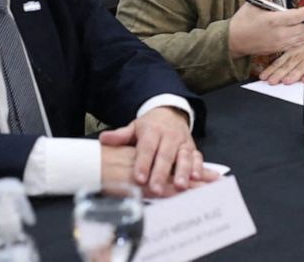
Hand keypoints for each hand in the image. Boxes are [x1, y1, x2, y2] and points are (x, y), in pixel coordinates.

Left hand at [99, 107, 215, 196]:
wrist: (170, 114)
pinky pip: (198, 158)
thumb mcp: (134, 128)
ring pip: (184, 157)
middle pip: (165, 156)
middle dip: (161, 173)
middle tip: (155, 188)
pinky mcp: (193, 149)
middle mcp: (169, 136)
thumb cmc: (150, 127)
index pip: (147, 148)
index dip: (143, 163)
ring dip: (183, 172)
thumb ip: (120, 136)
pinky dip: (199, 168)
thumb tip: (104, 139)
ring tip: (180, 186)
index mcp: (152, 131)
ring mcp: (183, 143)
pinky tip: (196, 178)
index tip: (139, 178)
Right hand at [228, 0, 303, 57]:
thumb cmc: (242, 21)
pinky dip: (303, 40)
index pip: (296, 16)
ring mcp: (279, 43)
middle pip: (303, 28)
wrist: (233, 41)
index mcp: (273, 21)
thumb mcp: (253, 3)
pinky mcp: (277, 49)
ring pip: (301, 38)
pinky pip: (294, 45)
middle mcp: (279, 33)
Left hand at [258, 27, 303, 84]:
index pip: (279, 62)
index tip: (263, 77)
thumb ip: (285, 58)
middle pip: (288, 66)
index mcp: (292, 52)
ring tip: (287, 81)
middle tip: (272, 82)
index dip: (271, 70)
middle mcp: (300, 55)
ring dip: (293, 75)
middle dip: (279, 74)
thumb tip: (270, 70)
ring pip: (301, 68)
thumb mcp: (296, 48)